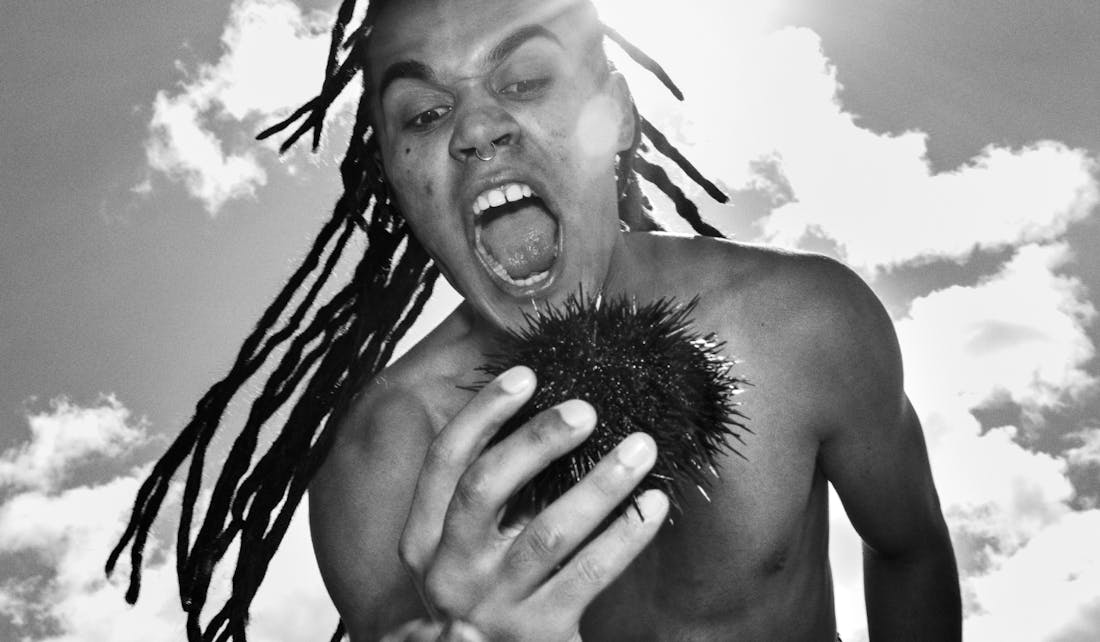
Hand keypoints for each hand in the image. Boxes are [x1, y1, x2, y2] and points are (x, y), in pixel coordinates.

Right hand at [398, 366, 668, 641]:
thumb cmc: (485, 596)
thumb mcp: (464, 549)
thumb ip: (487, 494)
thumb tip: (539, 410)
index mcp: (424, 540)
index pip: (444, 461)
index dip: (482, 412)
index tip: (525, 374)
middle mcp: (449, 572)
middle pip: (487, 488)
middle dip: (536, 440)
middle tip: (586, 409)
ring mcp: (492, 606)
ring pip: (549, 531)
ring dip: (601, 483)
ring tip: (641, 446)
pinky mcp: (538, 633)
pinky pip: (591, 573)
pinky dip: (627, 534)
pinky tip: (655, 504)